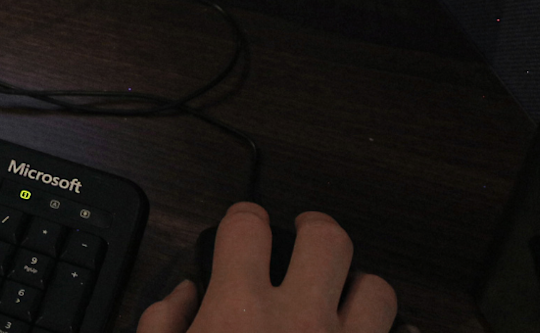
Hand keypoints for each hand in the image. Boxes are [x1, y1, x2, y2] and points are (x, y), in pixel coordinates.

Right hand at [139, 202, 396, 332]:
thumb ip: (162, 322)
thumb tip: (184, 294)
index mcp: (238, 312)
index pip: (246, 226)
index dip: (244, 217)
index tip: (245, 224)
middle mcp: (300, 320)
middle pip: (327, 238)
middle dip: (316, 229)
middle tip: (306, 236)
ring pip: (376, 289)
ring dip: (359, 289)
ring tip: (342, 299)